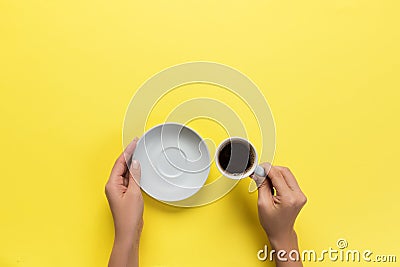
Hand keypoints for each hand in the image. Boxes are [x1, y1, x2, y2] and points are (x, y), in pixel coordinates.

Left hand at [105, 137, 142, 266]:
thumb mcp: (134, 193)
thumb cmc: (129, 216)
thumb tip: (136, 163)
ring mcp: (118, 190)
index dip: (128, 151)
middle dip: (129, 154)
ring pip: (125, 172)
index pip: (120, 163)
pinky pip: (128, 179)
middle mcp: (113, 186)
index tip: (134, 142)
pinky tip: (139, 168)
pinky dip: (134, 172)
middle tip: (137, 143)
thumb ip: (135, 177)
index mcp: (112, 184)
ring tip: (139, 152)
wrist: (128, 232)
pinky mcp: (124, 194)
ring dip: (132, 163)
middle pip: (121, 166)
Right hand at [253, 163, 306, 265]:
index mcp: (289, 198)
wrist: (281, 233)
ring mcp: (300, 195)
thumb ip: (262, 185)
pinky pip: (289, 180)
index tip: (258, 168)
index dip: (266, 169)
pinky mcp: (299, 194)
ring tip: (265, 179)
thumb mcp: (263, 203)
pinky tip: (272, 183)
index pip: (277, 175)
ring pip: (287, 174)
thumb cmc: (272, 223)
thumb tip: (259, 172)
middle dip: (271, 170)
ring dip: (275, 174)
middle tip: (260, 172)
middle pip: (284, 172)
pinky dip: (279, 178)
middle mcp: (298, 195)